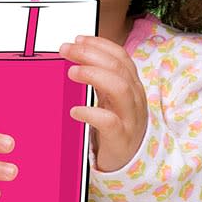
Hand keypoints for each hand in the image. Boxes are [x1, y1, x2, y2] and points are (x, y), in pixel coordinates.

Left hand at [59, 35, 147, 172]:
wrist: (129, 161)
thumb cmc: (115, 126)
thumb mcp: (110, 99)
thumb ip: (98, 79)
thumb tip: (74, 56)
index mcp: (131, 85)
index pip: (120, 56)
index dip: (99, 44)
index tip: (77, 39)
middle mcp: (134, 98)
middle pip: (118, 67)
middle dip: (91, 54)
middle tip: (66, 51)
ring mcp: (130, 118)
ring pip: (121, 89)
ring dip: (95, 75)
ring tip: (72, 73)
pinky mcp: (122, 138)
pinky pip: (110, 123)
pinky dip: (91, 113)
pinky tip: (75, 111)